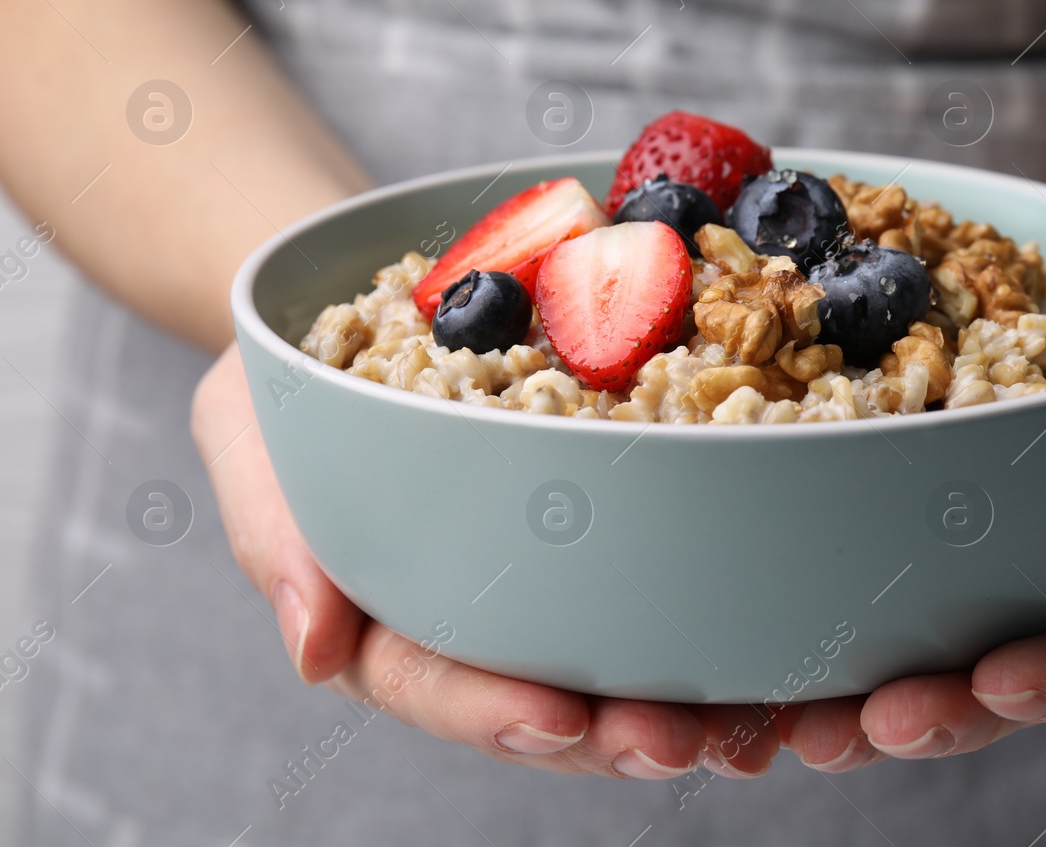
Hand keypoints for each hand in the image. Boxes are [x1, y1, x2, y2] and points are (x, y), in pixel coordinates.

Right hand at [192, 345, 781, 778]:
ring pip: (620, 676)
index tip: (559, 714)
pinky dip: (730, 631)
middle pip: (545, 705)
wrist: (364, 305)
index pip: (430, 679)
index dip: (493, 707)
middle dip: (617, 735)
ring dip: (695, 710)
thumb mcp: (251, 426)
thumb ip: (279, 531)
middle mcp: (474, 620)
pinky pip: (668, 598)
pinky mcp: (607, 545)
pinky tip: (793, 653)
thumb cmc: (297, 375)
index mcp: (382, 614)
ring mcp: (545, 591)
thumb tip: (310, 650)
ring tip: (765, 728)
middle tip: (687, 741)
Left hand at [779, 273, 1045, 770]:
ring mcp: (987, 572)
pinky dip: (806, 627)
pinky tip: (738, 652)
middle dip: (924, 718)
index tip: (994, 682)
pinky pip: (865, 591)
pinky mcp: (921, 534)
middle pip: (996, 687)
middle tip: (848, 732)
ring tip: (774, 726)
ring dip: (844, 704)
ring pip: (917, 663)